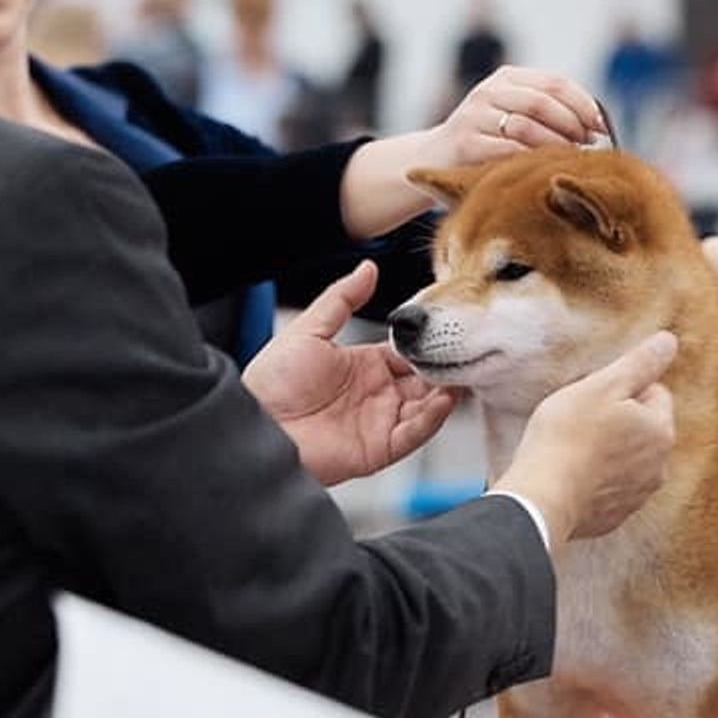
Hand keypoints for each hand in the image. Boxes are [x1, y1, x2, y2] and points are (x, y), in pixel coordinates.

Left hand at [242, 261, 459, 484]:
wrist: (255, 426)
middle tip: (463, 353)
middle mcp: (376, 396)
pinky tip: (442, 400)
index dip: (428, 345)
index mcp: (363, 367)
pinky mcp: (378, 449)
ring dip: (445, 393)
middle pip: (425, 381)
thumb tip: (368, 268)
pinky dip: (432, 420)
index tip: (446, 329)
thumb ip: (341, 299)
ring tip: (460, 374)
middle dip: (445, 369)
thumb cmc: (271, 382)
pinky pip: (414, 435)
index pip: (409, 354)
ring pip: (426, 408)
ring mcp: (379, 423)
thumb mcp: (308, 330)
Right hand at [337, 67, 608, 240]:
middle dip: (572, 125)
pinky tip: (542, 170)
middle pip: (542, 102)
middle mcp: (489, 91)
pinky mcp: (464, 141)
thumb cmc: (487, 142)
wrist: (434, 159)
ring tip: (569, 159)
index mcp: (507, 78)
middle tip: (587, 145)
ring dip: (554, 145)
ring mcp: (474, 114)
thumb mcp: (513, 117)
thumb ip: (547, 115)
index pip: (554, 82)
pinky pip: (506, 150)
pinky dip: (530, 160)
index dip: (582, 103)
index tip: (601, 126)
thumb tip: (596, 127)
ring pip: (526, 126)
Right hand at [493, 331, 676, 545]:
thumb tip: (668, 342)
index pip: (655, 393)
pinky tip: (571, 472)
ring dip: (608, 450)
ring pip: (627, 458)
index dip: (621, 388)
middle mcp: (658, 467)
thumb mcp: (602, 386)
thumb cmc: (567, 435)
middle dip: (618, 420)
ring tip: (573, 447)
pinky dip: (595, 478)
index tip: (593, 396)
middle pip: (642, 427)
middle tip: (580, 419)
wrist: (542, 497)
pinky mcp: (614, 516)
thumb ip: (640, 363)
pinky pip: (609, 487)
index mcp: (660, 431)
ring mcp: (637, 495)